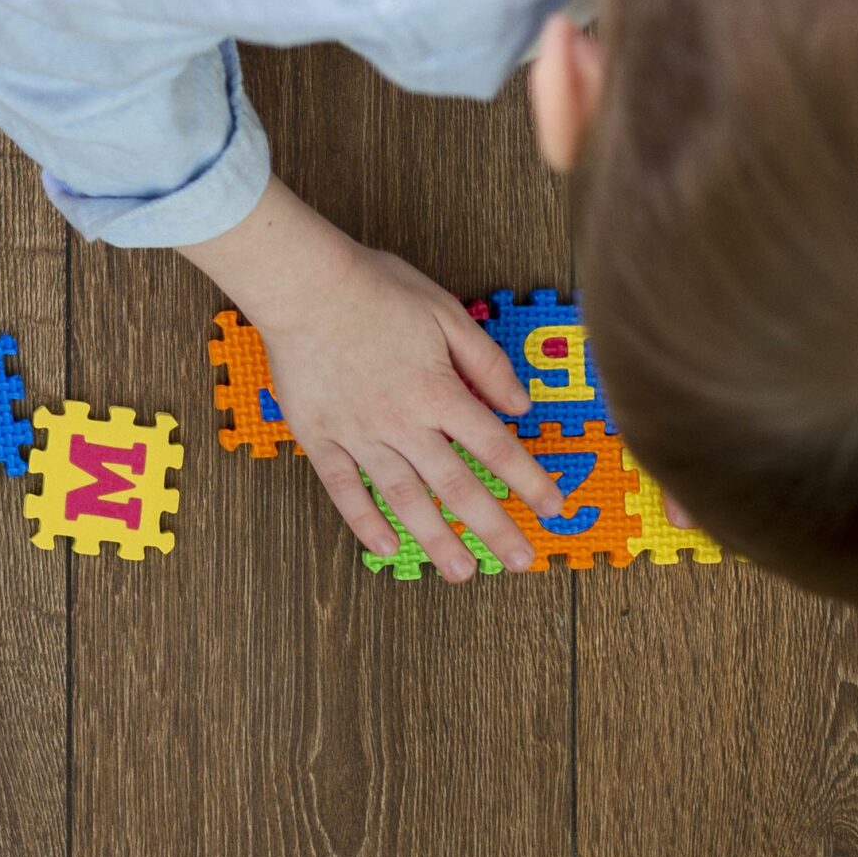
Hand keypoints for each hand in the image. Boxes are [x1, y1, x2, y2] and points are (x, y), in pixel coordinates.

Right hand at [180, 179, 566, 578]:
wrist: (303, 284)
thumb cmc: (375, 289)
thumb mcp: (445, 312)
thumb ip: (485, 362)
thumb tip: (520, 405)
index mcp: (438, 392)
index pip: (495, 448)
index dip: (528, 482)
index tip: (554, 510)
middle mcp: (403, 423)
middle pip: (457, 485)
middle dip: (494, 528)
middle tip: (520, 563)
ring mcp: (359, 434)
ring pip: (405, 498)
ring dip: (437, 539)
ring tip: (462, 573)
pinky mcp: (319, 437)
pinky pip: (344, 489)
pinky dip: (364, 522)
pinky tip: (385, 548)